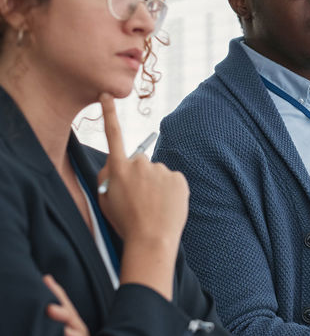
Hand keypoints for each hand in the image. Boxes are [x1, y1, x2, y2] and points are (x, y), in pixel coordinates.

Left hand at [43, 275, 93, 335]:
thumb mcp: (65, 334)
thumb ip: (58, 317)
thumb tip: (46, 294)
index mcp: (71, 322)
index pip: (63, 303)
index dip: (55, 291)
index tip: (45, 279)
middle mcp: (78, 327)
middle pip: (68, 309)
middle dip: (58, 297)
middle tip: (46, 285)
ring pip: (73, 324)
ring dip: (62, 316)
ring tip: (50, 309)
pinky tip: (66, 333)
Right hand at [96, 93, 188, 299]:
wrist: (152, 239)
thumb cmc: (125, 223)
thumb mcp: (105, 201)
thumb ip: (107, 178)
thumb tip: (115, 166)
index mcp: (118, 169)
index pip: (113, 135)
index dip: (109, 114)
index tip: (107, 95)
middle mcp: (140, 164)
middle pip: (139, 162)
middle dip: (139, 175)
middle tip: (138, 199)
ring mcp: (161, 170)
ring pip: (157, 174)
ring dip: (155, 185)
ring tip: (153, 207)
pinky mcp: (178, 178)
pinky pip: (172, 181)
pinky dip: (170, 191)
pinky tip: (166, 206)